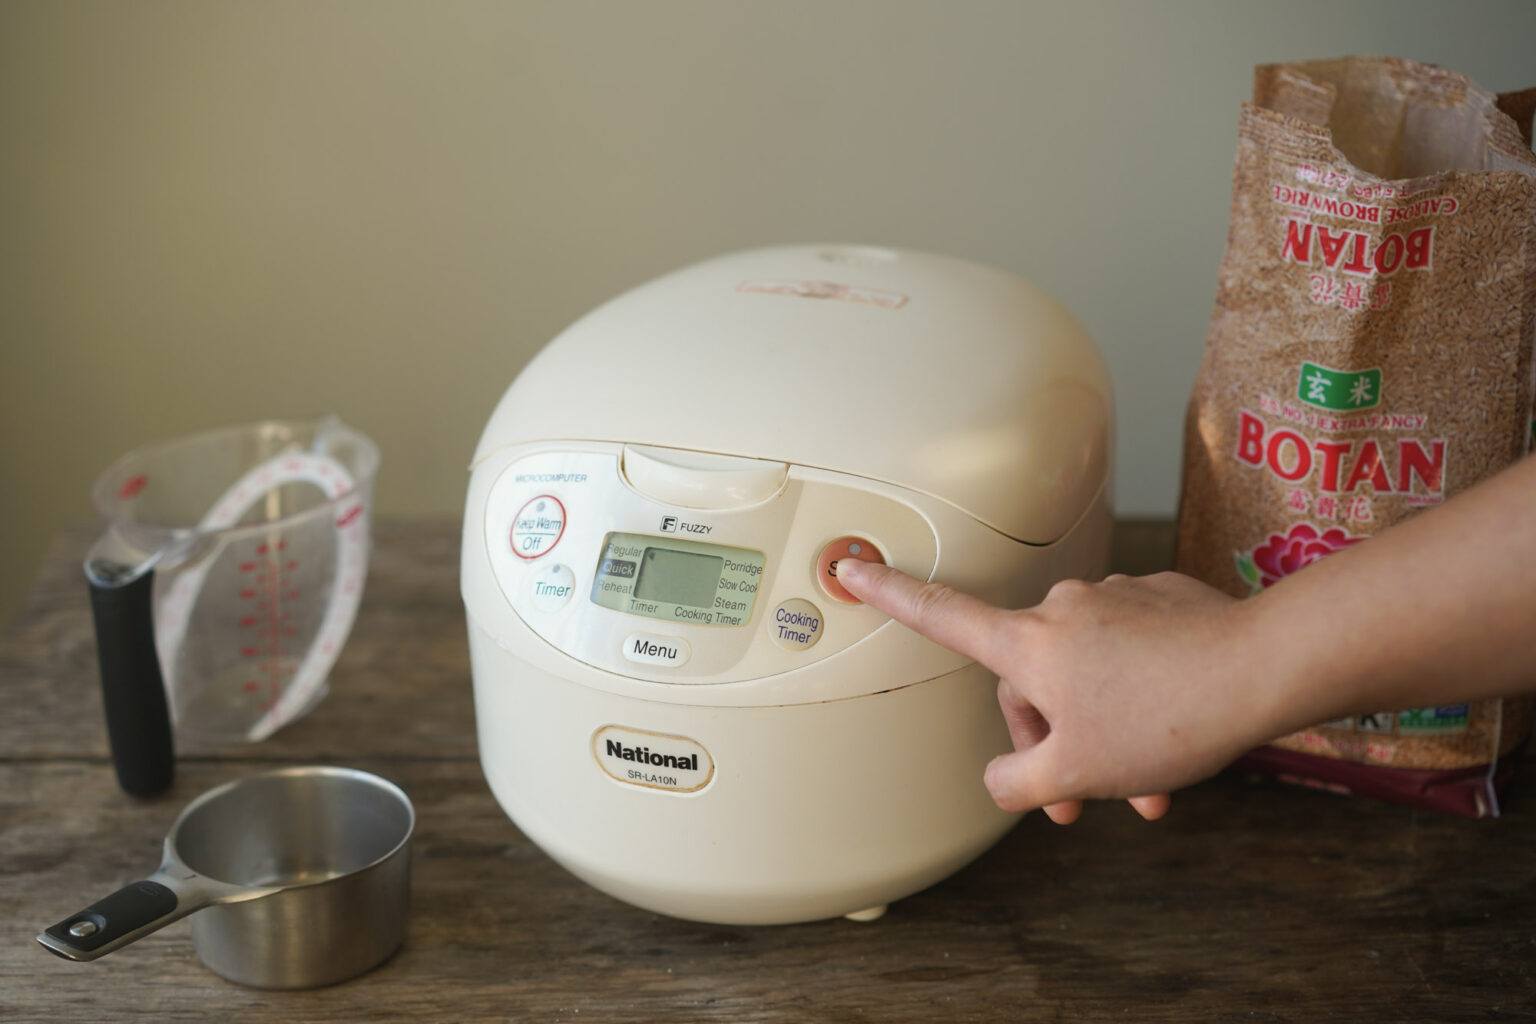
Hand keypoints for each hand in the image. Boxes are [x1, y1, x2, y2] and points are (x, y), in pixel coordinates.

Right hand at [835, 560, 1257, 823]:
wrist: (1262, 671)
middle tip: (1084, 801)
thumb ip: (1020, 783)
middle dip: (1052, 742)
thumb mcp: (1078, 773)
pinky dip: (1140, 699)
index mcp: (1028, 645)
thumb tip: (1003, 781)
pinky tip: (1177, 736)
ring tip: (1149, 788)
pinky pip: (1130, 656)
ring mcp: (1114, 600)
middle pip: (1027, 681)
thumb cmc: (1168, 717)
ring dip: (1105, 732)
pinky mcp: (1159, 602)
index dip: (888, 595)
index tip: (850, 569)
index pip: (939, 614)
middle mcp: (1063, 610)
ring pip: (1087, 677)